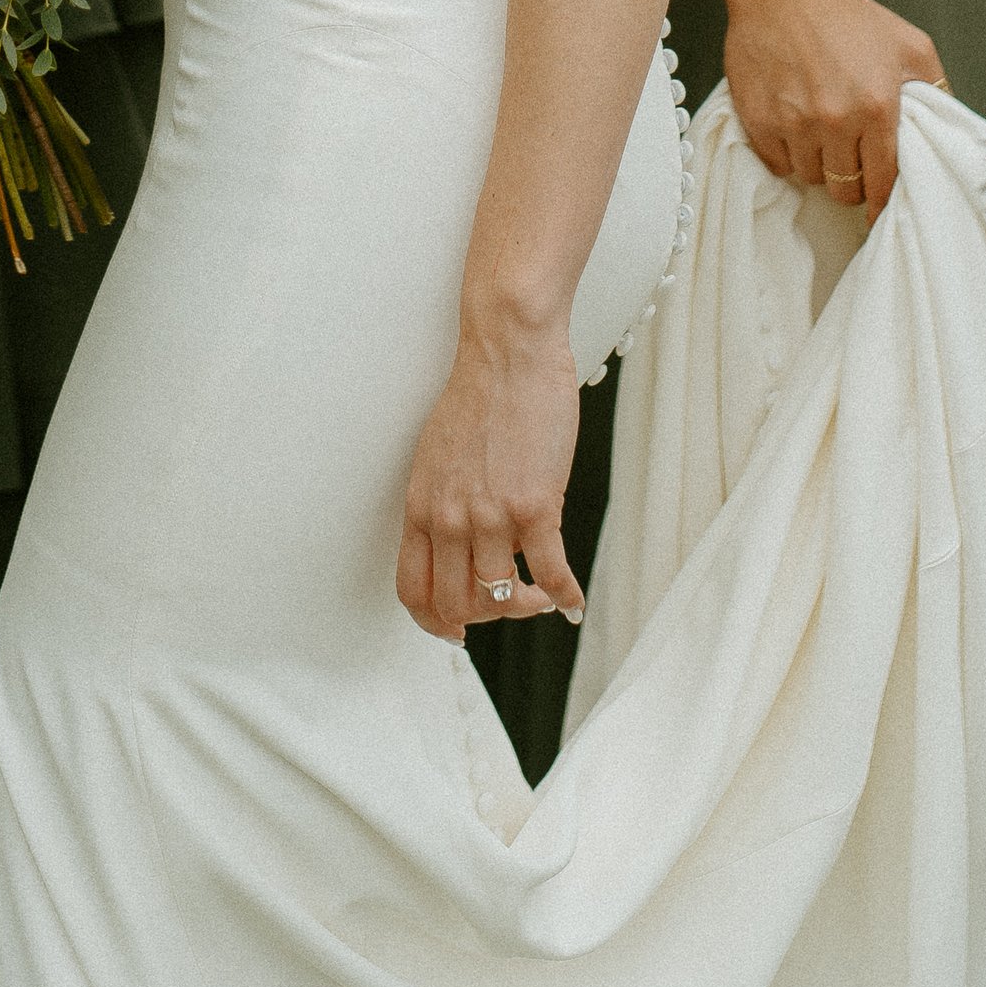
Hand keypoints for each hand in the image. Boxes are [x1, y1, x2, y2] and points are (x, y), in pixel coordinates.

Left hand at [398, 318, 584, 641]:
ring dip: (527, 606)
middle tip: (510, 606)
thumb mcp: (439, 457)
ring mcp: (490, 515)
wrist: (509, 354)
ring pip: (501, 593)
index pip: (413, 590)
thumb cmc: (480, 397)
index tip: (457, 632)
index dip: (435, 622)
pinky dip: (564, 596)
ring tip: (543, 597)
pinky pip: (550, 571)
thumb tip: (457, 544)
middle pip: (455, 604)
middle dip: (485, 619)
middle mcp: (449, 518)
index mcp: (421, 507)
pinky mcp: (533, 506)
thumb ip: (443, 503)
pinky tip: (573, 602)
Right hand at [725, 0, 937, 212]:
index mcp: (878, 106)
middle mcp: (836, 121)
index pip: (884, 181)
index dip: (883, 198)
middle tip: (850, 161)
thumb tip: (949, 129)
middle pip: (846, 189)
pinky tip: (794, 128)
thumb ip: (935, 89)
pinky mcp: (759, 121)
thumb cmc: (848, 15)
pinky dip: (787, 154)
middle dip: (852, 182)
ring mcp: (794, 124)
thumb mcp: (910, 44)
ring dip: (818, 164)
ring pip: (811, 177)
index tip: (879, 204)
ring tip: (820, 135)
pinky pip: (778, 165)